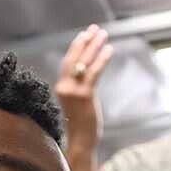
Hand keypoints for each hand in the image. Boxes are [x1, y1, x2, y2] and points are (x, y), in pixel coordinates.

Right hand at [54, 25, 114, 170]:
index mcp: (61, 87)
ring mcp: (73, 91)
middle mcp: (64, 87)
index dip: (76, 47)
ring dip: (94, 46)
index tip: (84, 34)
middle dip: (84, 41)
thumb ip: (78, 88)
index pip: (68, 62)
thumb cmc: (82, 125)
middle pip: (73, 58)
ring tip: (103, 34)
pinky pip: (94, 72)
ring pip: (83, 62)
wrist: (81, 142)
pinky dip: (102, 59)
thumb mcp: (77, 103)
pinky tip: (109, 49)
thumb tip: (87, 74)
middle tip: (94, 29)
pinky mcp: (84, 95)